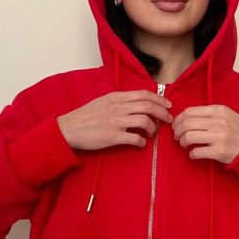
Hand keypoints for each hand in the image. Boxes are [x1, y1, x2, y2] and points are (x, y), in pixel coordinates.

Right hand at [57, 90, 173, 150]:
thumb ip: (120, 102)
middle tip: (169, 120)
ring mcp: (116, 122)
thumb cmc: (85, 117)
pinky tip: (141, 143)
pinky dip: (142, 142)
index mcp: (116, 97)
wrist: (69, 129)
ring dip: (152, 128)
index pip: (144, 94)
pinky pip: (135, 138)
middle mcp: (118, 107)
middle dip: (162, 113)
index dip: (159, 99)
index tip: (168, 105)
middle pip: (148, 106)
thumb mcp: (103, 102)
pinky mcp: (113, 136)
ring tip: (151, 133)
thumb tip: (136, 104)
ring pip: (144, 121)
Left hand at [171, 104, 238, 162]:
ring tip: (185, 145)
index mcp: (218, 110)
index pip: (189, 111)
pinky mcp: (218, 151)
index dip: (178, 119)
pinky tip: (194, 154)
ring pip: (188, 137)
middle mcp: (218, 122)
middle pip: (186, 124)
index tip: (176, 125)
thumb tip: (186, 118)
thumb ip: (208, 114)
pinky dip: (191, 154)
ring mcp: (218, 137)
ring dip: (182, 142)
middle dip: (177, 131)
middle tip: (178, 137)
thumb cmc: (238, 131)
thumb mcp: (226, 115)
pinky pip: (196, 152)